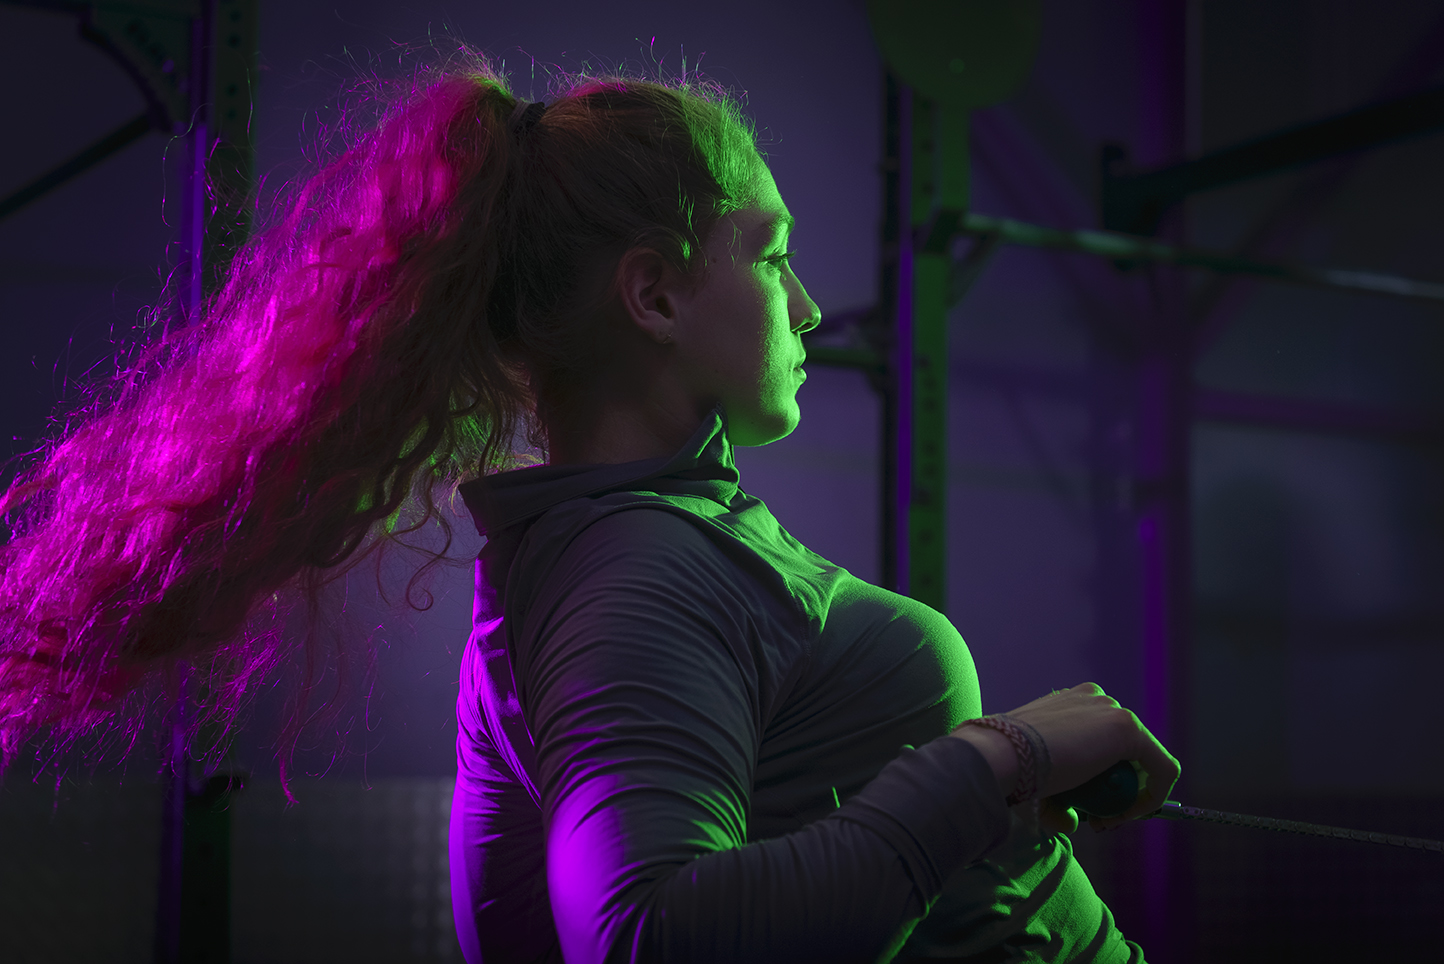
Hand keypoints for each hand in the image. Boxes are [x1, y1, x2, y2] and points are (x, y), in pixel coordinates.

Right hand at [951, 682, 1179, 827]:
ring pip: (1144, 761)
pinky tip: (1128, 815)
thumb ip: (1058, 800)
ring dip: (1133, 796)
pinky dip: (1153, 797)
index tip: (1087, 811)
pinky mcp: (1130, 729)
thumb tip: (1072, 823)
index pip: (1103, 742)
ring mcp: (1114, 711)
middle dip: (1119, 789)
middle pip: (1125, 752)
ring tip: (1106, 821)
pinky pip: (1162, 769)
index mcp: (1072, 704)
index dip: (1103, 781)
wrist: (1001, 756)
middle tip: (1100, 820)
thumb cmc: (1009, 769)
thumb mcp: (1035, 779)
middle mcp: (1095, 700)